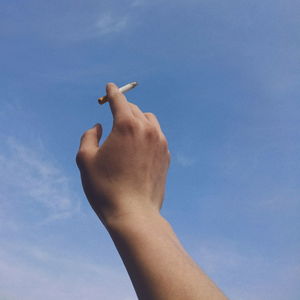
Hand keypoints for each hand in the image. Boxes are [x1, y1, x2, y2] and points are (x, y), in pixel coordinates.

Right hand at [76, 83, 170, 225]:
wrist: (134, 214)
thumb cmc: (105, 188)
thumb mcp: (85, 159)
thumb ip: (89, 136)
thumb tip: (98, 126)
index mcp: (127, 126)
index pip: (119, 100)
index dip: (112, 91)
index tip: (110, 87)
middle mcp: (147, 130)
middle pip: (134, 109)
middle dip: (122, 107)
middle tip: (112, 111)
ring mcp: (160, 143)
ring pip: (149, 120)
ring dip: (137, 119)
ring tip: (127, 128)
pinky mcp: (166, 156)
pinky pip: (157, 136)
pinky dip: (147, 134)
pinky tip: (139, 145)